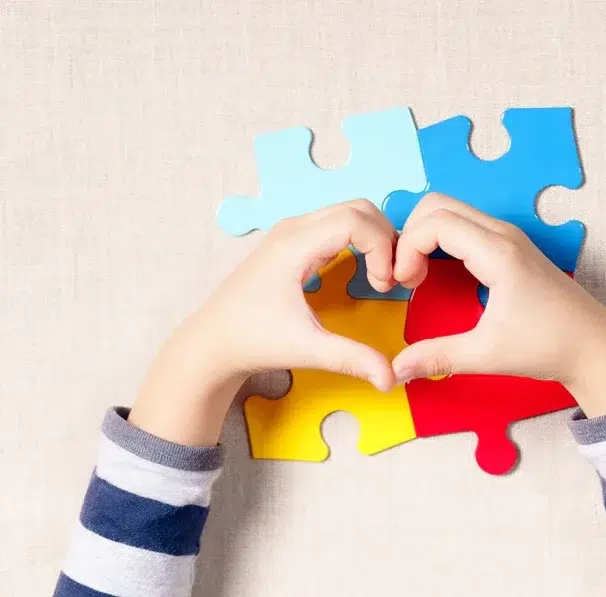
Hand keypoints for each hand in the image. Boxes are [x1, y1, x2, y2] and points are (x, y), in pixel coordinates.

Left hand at [129, 200, 399, 445]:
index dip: (382, 248)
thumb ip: (351, 359)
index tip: (385, 284)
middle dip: (386, 238)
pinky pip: (341, 225)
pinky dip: (364, 241)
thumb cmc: (253, 341)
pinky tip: (365, 272)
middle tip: (391, 277)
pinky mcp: (296, 241)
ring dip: (377, 238)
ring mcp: (294, 232)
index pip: (355, 221)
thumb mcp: (305, 350)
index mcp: (293, 245)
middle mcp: (294, 229)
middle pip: (359, 208)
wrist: (213, 342)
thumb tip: (391, 379)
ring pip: (352, 212)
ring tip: (381, 277)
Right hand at [392, 193, 605, 416]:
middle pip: (439, 204)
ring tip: (419, 277)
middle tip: (407, 277)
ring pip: (453, 212)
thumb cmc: (550, 346)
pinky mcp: (513, 247)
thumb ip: (438, 357)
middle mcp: (504, 235)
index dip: (406, 247)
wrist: (595, 346)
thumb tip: (396, 369)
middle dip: (410, 234)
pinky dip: (443, 240)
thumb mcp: (488, 354)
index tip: (403, 283)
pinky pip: (467, 226)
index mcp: (499, 252)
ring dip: (426, 235)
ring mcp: (510, 238)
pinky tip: (441, 273)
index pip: (435, 222)